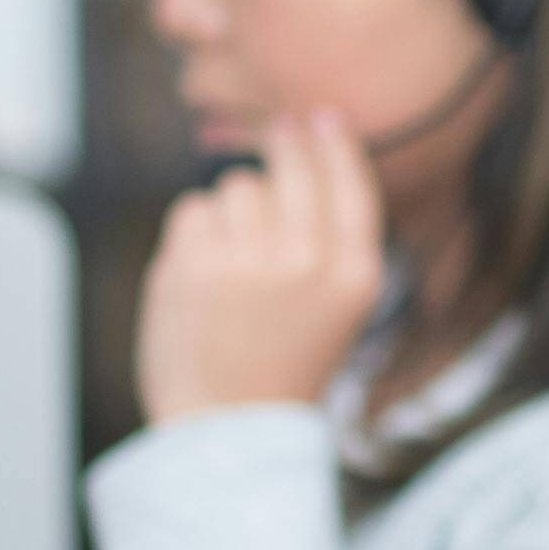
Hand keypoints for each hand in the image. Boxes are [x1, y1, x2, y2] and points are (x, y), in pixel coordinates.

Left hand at [134, 112, 385, 421]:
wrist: (227, 431)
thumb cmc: (282, 363)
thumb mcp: (336, 305)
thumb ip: (332, 232)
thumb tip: (308, 132)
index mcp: (354, 275)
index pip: (348, 181)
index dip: (331, 143)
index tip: (317, 119)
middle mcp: (307, 261)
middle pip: (287, 165)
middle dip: (278, 152)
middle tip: (267, 156)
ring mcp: (248, 260)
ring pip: (236, 186)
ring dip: (231, 214)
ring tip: (234, 270)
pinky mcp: (193, 264)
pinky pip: (193, 211)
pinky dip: (194, 237)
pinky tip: (203, 280)